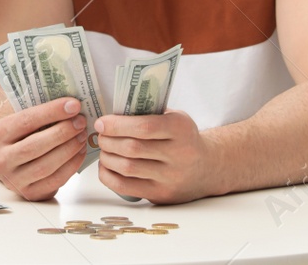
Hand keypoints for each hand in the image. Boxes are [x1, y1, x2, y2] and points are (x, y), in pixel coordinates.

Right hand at [0, 97, 87, 200]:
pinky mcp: (29, 194)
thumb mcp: (16, 122)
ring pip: (46, 165)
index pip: (26, 121)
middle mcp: (0, 160)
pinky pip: (55, 180)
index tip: (73, 105)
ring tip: (82, 135)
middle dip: (63, 132)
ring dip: (69, 148)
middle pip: (35, 145)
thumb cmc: (17, 137)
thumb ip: (37, 114)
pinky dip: (71, 165)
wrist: (7, 164)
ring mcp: (13, 181)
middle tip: (80, 121)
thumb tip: (69, 105)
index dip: (52, 112)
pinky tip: (80, 152)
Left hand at [94, 109, 216, 203]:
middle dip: (108, 140)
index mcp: (180, 129)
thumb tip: (113, 113)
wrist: (207, 167)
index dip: (117, 125)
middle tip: (101, 135)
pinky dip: (108, 176)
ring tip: (104, 149)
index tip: (102, 122)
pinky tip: (106, 166)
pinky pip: (126, 187)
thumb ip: (149, 113)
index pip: (144, 127)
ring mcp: (170, 178)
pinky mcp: (161, 195)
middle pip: (132, 148)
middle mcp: (178, 154)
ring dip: (107, 157)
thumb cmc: (184, 138)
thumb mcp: (175, 118)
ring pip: (127, 168)